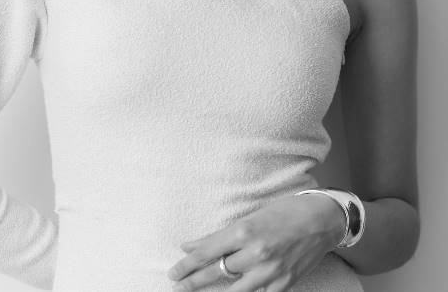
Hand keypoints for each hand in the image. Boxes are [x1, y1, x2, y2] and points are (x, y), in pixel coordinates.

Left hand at [167, 193, 344, 291]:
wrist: (322, 220)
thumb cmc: (285, 211)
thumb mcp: (250, 216)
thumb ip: (221, 235)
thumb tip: (191, 245)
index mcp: (245, 231)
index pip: (207, 253)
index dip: (187, 264)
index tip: (174, 271)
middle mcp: (255, 253)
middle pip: (215, 273)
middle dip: (192, 280)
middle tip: (176, 284)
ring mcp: (270, 273)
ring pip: (232, 290)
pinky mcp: (282, 286)